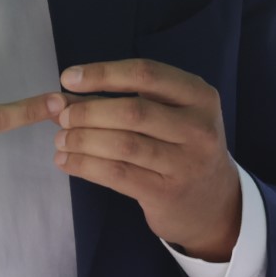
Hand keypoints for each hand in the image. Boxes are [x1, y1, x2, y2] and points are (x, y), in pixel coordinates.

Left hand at [51, 59, 240, 261]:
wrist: (214, 203)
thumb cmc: (181, 146)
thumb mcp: (167, 115)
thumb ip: (121, 100)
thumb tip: (63, 96)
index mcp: (199, 95)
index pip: (145, 74)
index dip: (103, 73)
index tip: (68, 78)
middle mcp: (198, 127)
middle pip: (132, 111)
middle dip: (88, 112)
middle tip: (62, 116)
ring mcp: (186, 163)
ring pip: (122, 145)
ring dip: (82, 140)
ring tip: (60, 140)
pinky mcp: (168, 193)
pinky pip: (118, 174)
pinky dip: (85, 165)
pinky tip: (67, 161)